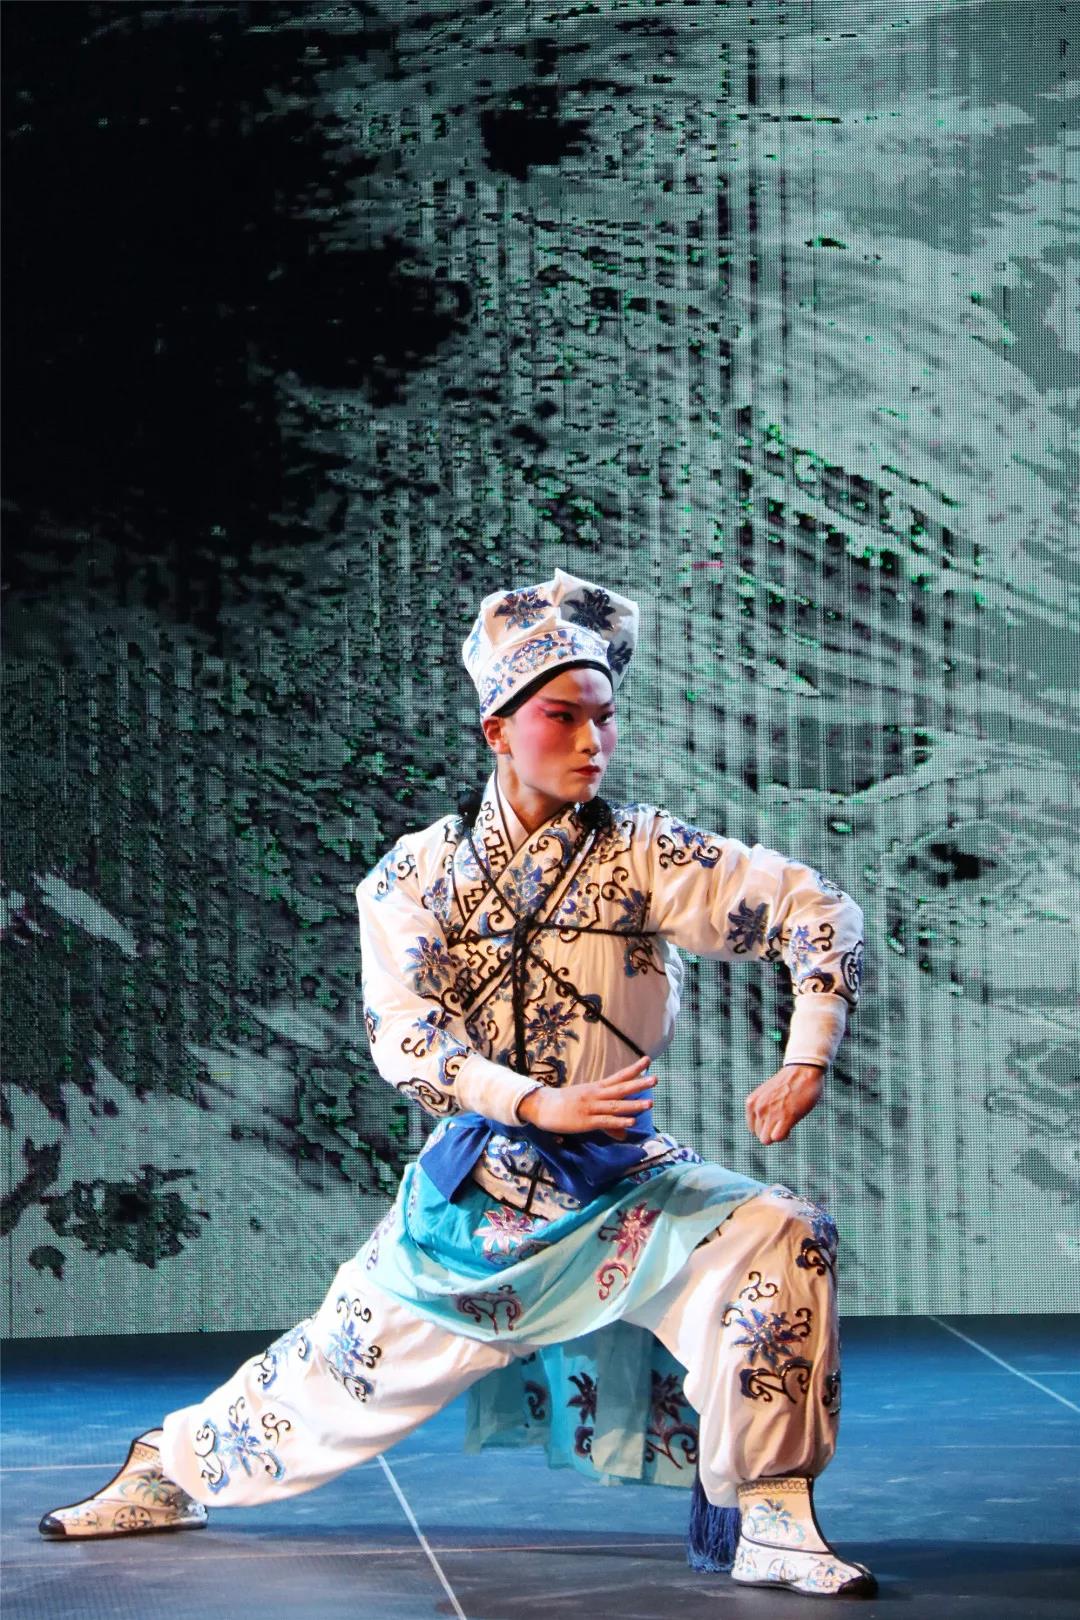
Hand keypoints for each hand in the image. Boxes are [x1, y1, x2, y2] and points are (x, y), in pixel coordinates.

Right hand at [517, 1054, 655, 1138]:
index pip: (618, 1077)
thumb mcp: (586, 1108)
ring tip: (650, 1103)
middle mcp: (596, 1095)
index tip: (648, 1060)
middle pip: (620, 1088)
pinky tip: (631, 1122)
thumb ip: (607, 1122)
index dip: (633, 1070)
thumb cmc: (564, 1105)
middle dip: (639, 1084)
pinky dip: (619, 1122)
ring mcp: (591, 1107)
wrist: (542, 1106)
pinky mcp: (586, 1121)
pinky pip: (605, 1122)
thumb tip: (623, 1134)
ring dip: (633, 1105)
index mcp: (596, 1088)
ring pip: (616, 1105)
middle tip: (655, 1079)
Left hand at [745, 1063, 824, 1145]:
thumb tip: (764, 1125)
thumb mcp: (766, 1094)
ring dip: (777, 1135)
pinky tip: (790, 1126)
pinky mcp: (786, 1117)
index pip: (752, 1128)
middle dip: (771, 1132)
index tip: (775, 1120)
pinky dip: (784, 1135)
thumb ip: (761, 1107)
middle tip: (782, 1122)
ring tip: (786, 1124)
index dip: (765, 1127)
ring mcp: (771, 1113)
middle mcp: (758, 1108)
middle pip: (760, 1135)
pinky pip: (777, 1137)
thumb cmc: (788, 1082)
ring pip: (766, 1139)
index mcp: (751, 1102)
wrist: (803, 1070)